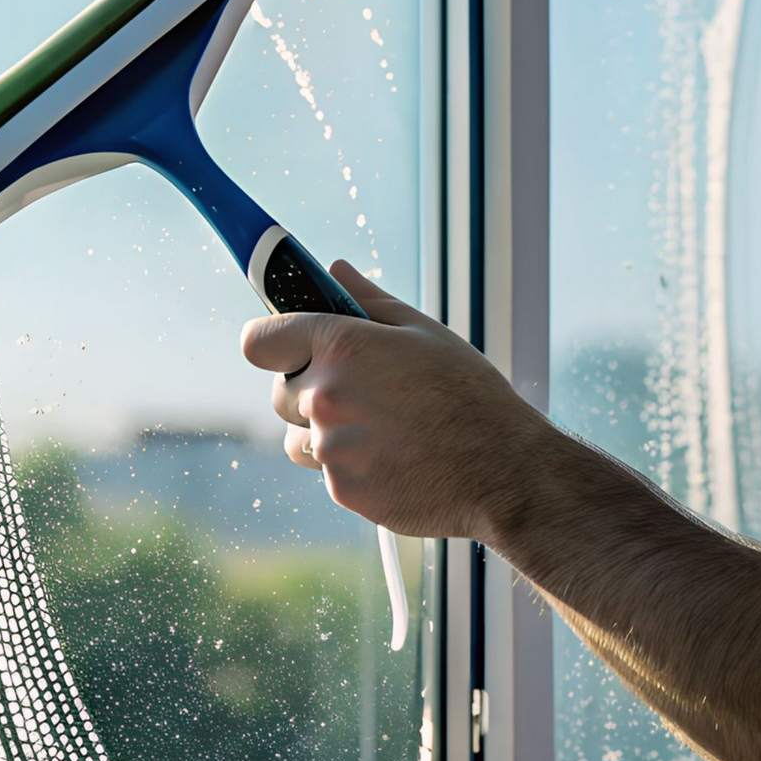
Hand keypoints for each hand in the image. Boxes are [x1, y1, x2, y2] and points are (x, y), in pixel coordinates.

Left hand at [239, 261, 556, 541]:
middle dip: (309, 391)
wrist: (501, 471)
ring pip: (301, 437)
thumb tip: (335, 270)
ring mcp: (332, 448)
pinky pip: (329, 472)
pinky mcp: (343, 490)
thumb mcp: (425, 333)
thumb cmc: (469, 396)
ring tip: (385, 429)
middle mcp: (326, 397)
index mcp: (342, 346)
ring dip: (327, 433)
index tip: (287, 347)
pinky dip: (352, 466)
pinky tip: (396, 458)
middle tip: (364, 392)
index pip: (258, 341)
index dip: (272, 342)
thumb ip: (370, 301)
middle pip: (280, 394)